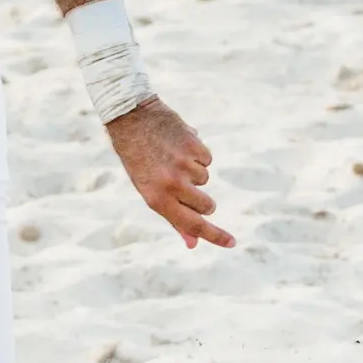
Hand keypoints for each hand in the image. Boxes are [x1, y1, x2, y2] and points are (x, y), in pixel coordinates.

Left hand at [105, 96, 233, 249]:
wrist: (130, 118)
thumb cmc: (138, 160)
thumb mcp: (149, 191)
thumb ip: (173, 218)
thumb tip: (193, 244)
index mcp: (156, 198)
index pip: (193, 224)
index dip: (215, 236)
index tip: (232, 243)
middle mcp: (172, 184)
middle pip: (206, 206)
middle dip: (202, 201)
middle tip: (183, 186)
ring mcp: (184, 164)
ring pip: (205, 179)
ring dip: (194, 172)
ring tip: (171, 157)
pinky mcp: (193, 145)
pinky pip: (207, 159)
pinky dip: (197, 154)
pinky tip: (178, 145)